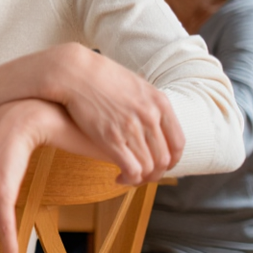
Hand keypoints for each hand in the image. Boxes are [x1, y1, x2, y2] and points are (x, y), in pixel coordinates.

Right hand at [40, 44, 183, 184]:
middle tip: (143, 176)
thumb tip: (155, 118)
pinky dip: (129, 179)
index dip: (172, 160)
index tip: (161, 166)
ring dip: (141, 179)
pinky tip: (119, 178)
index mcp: (160, 103)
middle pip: (164, 159)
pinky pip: (132, 169)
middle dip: (156, 174)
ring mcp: (132, 128)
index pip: (178, 143)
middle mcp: (150, 116)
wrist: (75, 72)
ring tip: (129, 178)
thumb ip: (149, 103)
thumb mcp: (135, 85)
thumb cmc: (100, 77)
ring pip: (149, 168)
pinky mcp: (112, 138)